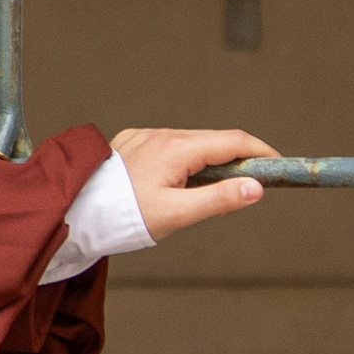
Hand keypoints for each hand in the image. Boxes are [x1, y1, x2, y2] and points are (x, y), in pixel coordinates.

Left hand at [109, 126, 278, 242]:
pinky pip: (168, 147)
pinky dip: (183, 162)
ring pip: (191, 143)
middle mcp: (160, 135)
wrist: (75, 214)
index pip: (233, 141)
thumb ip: (219, 200)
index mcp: (176, 149)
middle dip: (236, 160)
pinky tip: (176, 186)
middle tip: (248, 188)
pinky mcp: (130, 143)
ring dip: (208, 163)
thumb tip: (257, 188)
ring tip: (206, 196)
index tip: (278, 167)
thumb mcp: (177, 215)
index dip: (260, 153)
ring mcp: (144, 136)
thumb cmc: (123, 218)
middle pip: (214, 140)